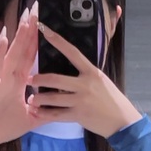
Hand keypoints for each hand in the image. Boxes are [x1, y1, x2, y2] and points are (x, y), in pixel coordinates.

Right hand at [0, 4, 38, 150]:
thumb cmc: (4, 127)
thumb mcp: (31, 118)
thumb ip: (45, 110)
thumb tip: (62, 109)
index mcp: (18, 80)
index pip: (30, 55)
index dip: (37, 39)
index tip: (44, 23)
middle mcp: (9, 74)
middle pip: (21, 47)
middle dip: (29, 28)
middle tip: (36, 8)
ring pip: (11, 51)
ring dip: (18, 34)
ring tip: (25, 16)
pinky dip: (1, 50)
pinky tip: (5, 37)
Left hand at [27, 15, 142, 137]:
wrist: (122, 120)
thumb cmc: (111, 99)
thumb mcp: (101, 80)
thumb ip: (86, 73)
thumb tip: (71, 64)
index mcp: (92, 72)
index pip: (72, 52)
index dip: (57, 40)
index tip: (44, 30)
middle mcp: (85, 85)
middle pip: (55, 79)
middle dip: (38, 79)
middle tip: (29, 79)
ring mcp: (81, 100)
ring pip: (52, 98)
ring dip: (38, 98)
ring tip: (31, 98)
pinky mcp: (78, 115)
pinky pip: (56, 114)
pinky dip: (44, 114)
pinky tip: (37, 112)